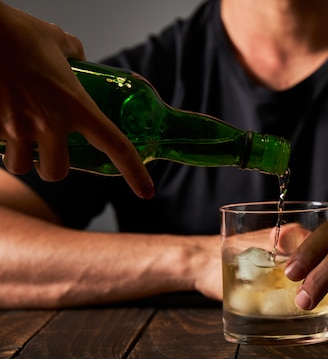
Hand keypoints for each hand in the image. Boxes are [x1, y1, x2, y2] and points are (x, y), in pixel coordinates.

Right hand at [0, 2, 153, 197]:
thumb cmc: (16, 31)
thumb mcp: (57, 41)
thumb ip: (74, 53)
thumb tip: (78, 58)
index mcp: (77, 105)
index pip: (116, 146)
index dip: (135, 173)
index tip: (146, 191)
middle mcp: (49, 123)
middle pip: (56, 172)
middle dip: (52, 167)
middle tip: (50, 152)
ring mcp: (18, 126)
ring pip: (22, 166)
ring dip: (24, 160)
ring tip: (21, 142)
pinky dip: (1, 145)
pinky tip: (2, 125)